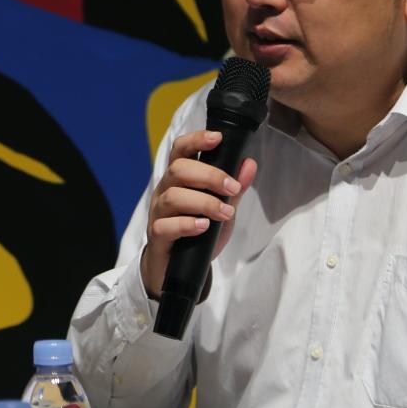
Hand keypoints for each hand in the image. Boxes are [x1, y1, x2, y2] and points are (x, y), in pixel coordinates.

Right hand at [139, 129, 257, 298]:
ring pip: (173, 197)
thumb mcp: (222, 208)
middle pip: (178, 170)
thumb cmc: (199, 232)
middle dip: (209, 175)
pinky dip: (187, 224)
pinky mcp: (157, 236)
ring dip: (204, 202)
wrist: (179, 268)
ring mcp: (158, 213)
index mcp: (179, 179)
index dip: (196, 140)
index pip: (180, 150)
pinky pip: (165, 226)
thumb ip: (235, 188)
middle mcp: (165, 191)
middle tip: (232, 188)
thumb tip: (249, 164)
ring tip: (225, 213)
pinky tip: (204, 226)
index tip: (217, 138)